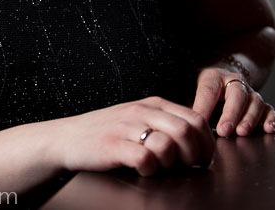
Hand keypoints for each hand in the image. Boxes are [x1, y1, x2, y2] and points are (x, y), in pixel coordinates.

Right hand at [48, 96, 214, 176]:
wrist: (68, 137)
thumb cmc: (109, 132)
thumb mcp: (140, 119)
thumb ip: (166, 124)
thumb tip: (199, 143)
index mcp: (154, 104)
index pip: (196, 119)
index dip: (206, 143)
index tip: (202, 160)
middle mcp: (142, 111)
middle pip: (187, 131)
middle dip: (193, 156)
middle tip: (183, 167)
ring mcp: (127, 127)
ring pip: (168, 144)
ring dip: (171, 164)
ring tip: (160, 167)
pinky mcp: (113, 145)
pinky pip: (144, 159)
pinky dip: (150, 170)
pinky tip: (142, 170)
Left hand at [192, 67, 274, 136]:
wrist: (218, 81)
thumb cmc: (199, 91)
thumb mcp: (188, 92)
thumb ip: (187, 106)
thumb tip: (183, 123)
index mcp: (212, 77)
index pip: (208, 89)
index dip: (204, 106)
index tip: (199, 121)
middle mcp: (233, 82)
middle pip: (236, 94)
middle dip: (230, 113)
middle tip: (224, 130)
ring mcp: (249, 92)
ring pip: (254, 102)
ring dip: (249, 118)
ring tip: (241, 132)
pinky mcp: (261, 104)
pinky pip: (269, 109)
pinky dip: (270, 118)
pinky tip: (268, 128)